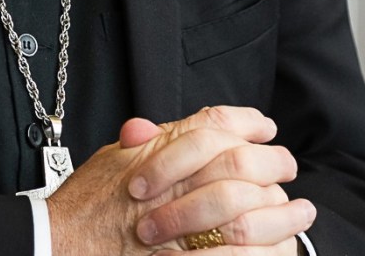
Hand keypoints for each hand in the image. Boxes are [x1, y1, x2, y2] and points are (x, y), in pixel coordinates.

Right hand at [46, 106, 314, 253]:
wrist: (62, 244)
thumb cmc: (86, 204)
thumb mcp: (114, 158)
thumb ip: (148, 141)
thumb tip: (174, 125)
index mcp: (160, 150)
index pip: (214, 124)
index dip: (246, 122)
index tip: (265, 127)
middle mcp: (174, 182)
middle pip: (238, 162)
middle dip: (272, 163)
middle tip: (289, 165)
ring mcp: (181, 224)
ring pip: (246, 211)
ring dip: (280, 213)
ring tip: (302, 213)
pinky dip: (260, 253)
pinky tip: (279, 250)